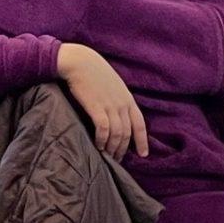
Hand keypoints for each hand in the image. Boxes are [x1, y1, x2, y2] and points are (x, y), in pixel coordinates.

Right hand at [58, 43, 148, 162]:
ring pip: (117, 134)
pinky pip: (104, 129)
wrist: (80, 62)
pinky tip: (98, 146)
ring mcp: (110, 106)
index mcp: (128, 100)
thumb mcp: (113, 86)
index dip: (142, 141)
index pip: (140, 124)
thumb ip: (117, 100)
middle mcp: (122, 104)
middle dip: (124, 149)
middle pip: (128, 133)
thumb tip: (117, 115)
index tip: (143, 154)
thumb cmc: (94, 73)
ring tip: (107, 157)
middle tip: (117, 161)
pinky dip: (102, 140)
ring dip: (113, 148)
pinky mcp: (96, 107)